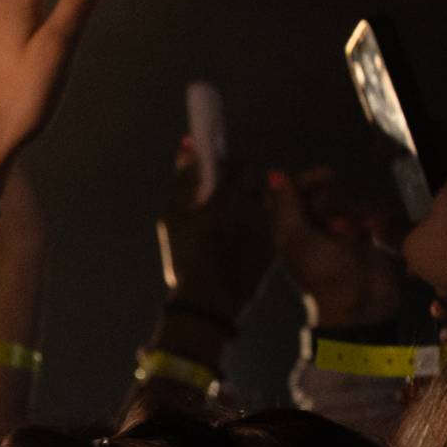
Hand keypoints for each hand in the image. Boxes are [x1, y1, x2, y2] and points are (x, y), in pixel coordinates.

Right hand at [153, 142, 274, 325]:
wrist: (208, 303)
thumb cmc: (184, 257)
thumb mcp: (173, 216)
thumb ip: (183, 177)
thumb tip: (189, 143)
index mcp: (230, 194)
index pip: (236, 162)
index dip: (225, 166)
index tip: (215, 174)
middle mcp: (255, 206)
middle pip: (248, 189)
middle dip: (234, 197)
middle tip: (216, 216)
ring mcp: (268, 228)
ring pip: (258, 213)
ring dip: (245, 219)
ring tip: (226, 240)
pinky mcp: (274, 249)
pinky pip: (264, 234)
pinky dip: (252, 239)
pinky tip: (235, 255)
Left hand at [268, 166, 404, 330]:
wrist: (360, 303)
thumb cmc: (323, 270)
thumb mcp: (297, 237)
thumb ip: (286, 205)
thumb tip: (273, 174)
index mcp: (288, 231)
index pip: (291, 194)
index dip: (305, 181)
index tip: (326, 175)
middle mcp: (311, 230)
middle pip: (322, 197)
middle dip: (333, 203)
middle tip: (336, 223)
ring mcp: (337, 236)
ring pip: (346, 205)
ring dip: (351, 214)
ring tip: (351, 235)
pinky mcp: (362, 242)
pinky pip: (365, 218)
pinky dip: (367, 223)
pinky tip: (369, 232)